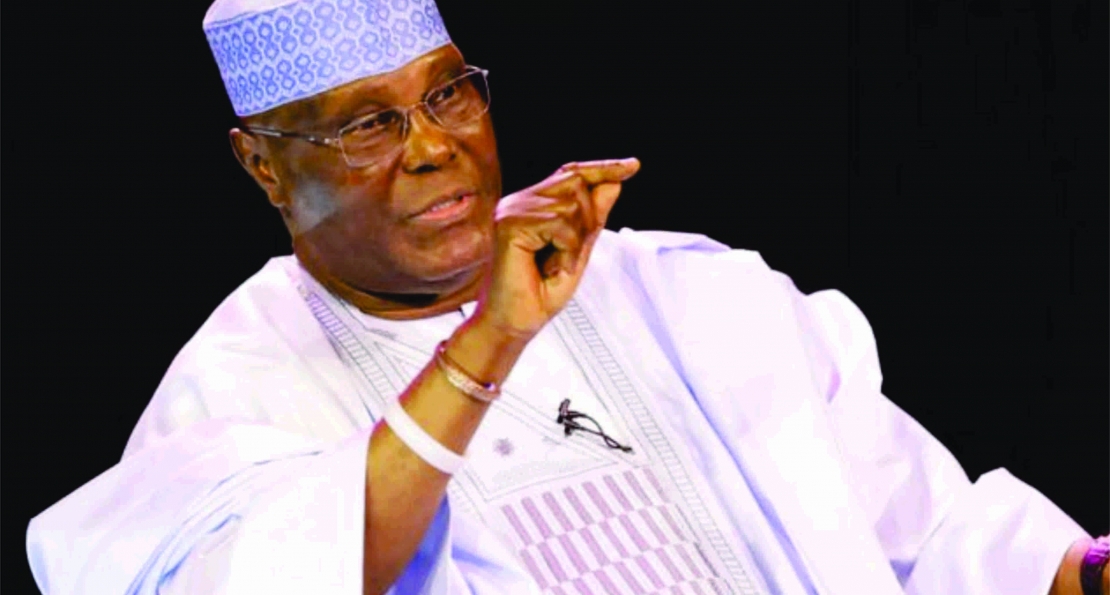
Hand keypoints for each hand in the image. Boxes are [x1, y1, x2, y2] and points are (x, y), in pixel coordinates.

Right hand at [472, 158, 639, 341]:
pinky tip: (551, 268)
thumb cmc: (540, 293)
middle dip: (588, 218)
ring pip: (571, 205)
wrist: (514, 323)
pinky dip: (566, 250)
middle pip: (576, 182)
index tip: (633, 166)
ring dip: (575, 241)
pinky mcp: (509, 225)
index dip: (603, 168)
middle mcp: (519, 201)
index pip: (570, 173)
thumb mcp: (578, 250)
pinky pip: (559, 224)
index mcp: (532, 204)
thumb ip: (593, 217)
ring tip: (556, 265)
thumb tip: (614, 183)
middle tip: (571, 254)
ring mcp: (512, 210)